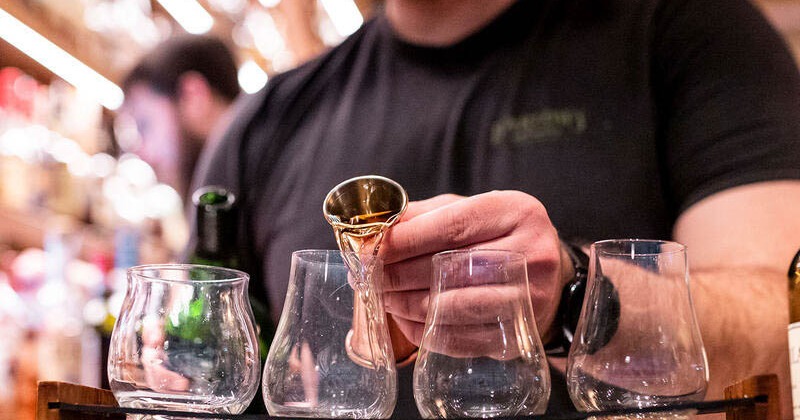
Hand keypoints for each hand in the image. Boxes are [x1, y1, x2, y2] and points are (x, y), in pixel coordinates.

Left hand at [380, 190, 566, 356]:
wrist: (551, 280)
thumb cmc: (501, 240)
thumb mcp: (472, 212)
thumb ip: (426, 215)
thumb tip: (376, 230)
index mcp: (518, 212)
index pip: (452, 226)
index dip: (405, 240)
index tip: (369, 249)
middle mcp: (532, 254)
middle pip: (449, 268)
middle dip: (397, 274)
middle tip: (366, 276)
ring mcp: (529, 300)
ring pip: (451, 307)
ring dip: (405, 305)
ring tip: (382, 297)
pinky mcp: (518, 336)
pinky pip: (458, 339)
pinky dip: (422, 331)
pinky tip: (404, 319)